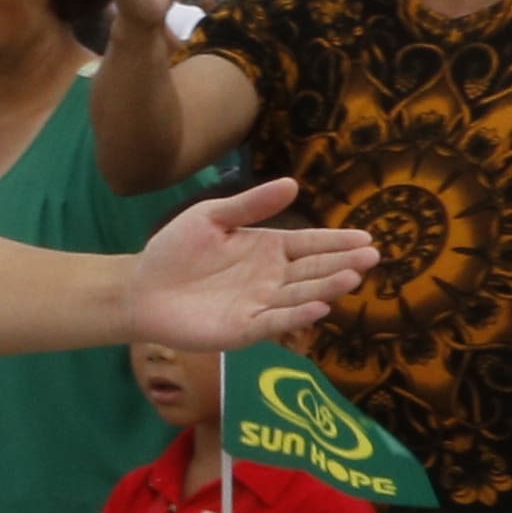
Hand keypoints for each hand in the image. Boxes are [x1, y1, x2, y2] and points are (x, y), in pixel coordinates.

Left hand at [125, 179, 377, 349]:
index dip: (337, 242)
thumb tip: (292, 184)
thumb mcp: (211, 217)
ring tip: (352, 278)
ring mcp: (260, 304)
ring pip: (300, 296)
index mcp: (268, 249)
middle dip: (342, 264)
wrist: (140, 287)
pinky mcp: (243, 329)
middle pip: (313, 270)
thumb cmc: (175, 250)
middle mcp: (271, 278)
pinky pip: (274, 323)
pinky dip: (296, 316)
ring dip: (326, 288)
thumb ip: (249, 204)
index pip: (310, 244)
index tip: (366, 238)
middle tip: (371, 257)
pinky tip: (319, 307)